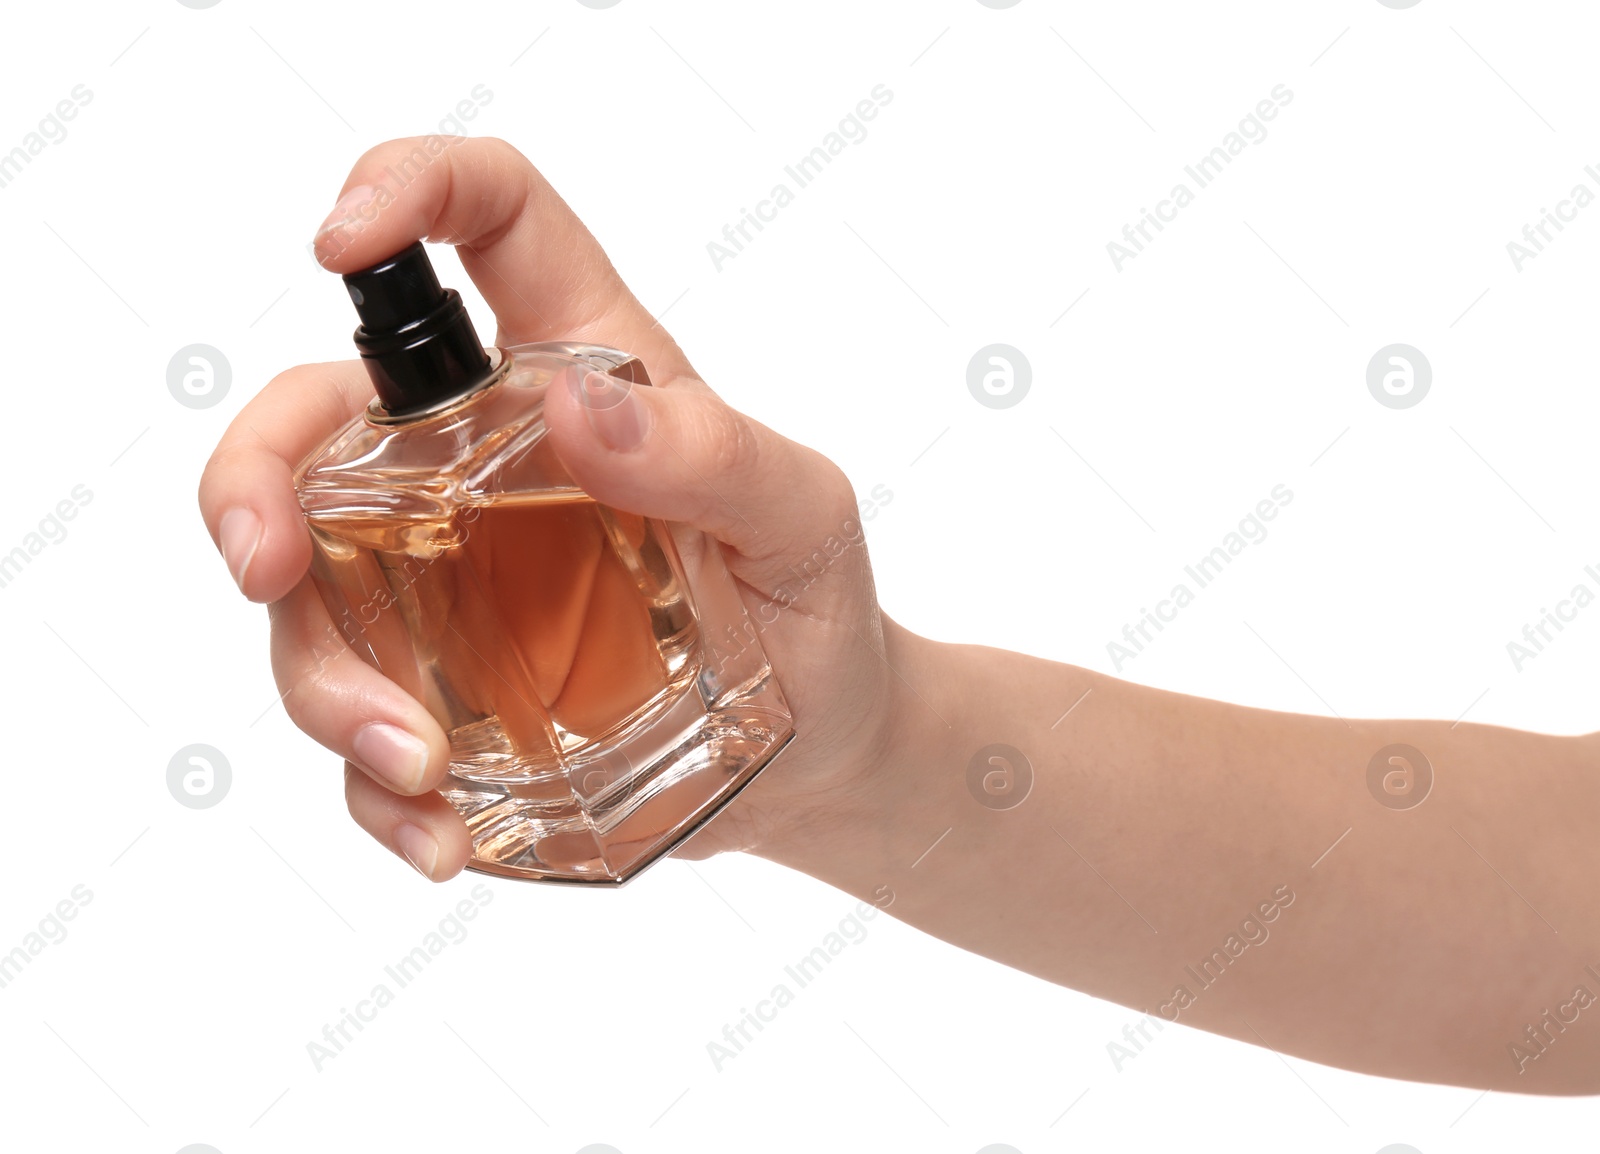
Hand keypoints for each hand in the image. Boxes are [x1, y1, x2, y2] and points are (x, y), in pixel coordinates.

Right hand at [198, 136, 909, 880]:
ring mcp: (444, 579)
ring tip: (417, 769)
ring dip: (325, 683)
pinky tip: (436, 835)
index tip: (339, 240)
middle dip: (250, 483)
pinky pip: (360, 729)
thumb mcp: (801, 517)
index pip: (485, 220)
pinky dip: (376, 791)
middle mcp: (480, 461)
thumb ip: (713, 453)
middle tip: (262, 571)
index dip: (402, 188)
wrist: (821, 751)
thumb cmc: (816, 605)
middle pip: (312, 422)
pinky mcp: (443, 690)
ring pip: (308, 595)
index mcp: (578, 367)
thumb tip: (579, 409)